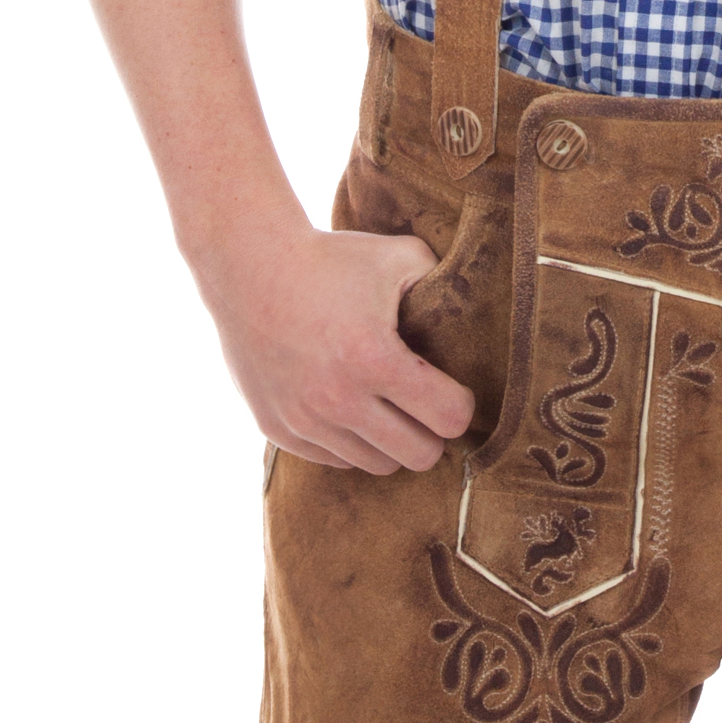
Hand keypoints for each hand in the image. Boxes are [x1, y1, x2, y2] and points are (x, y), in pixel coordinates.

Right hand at [200, 224, 475, 476]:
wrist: (249, 265)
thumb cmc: (331, 259)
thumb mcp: (399, 257)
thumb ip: (442, 287)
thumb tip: (472, 318)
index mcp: (374, 358)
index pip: (448, 419)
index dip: (461, 405)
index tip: (453, 388)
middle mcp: (338, 399)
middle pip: (419, 456)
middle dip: (432, 432)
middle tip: (426, 405)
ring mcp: (304, 419)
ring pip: (376, 464)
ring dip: (391, 440)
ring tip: (390, 406)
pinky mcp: (277, 428)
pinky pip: (336, 459)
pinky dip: (351, 442)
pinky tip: (352, 406)